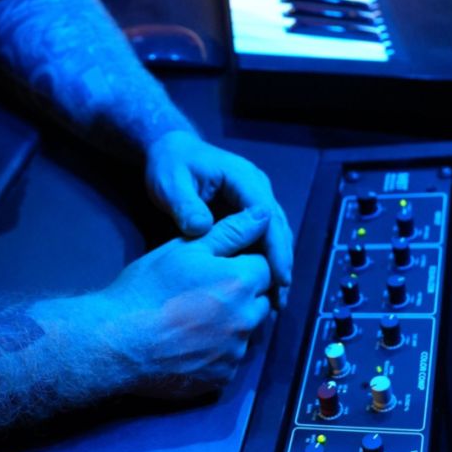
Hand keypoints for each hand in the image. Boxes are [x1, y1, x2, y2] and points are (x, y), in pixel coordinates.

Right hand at [102, 207, 273, 396]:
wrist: (119, 342)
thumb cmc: (148, 288)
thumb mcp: (185, 248)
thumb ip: (230, 232)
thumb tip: (263, 215)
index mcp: (241, 281)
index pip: (265, 266)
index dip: (243, 263)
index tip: (220, 267)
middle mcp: (246, 318)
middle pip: (261, 301)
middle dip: (244, 294)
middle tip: (208, 292)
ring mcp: (235, 352)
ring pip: (247, 331)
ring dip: (233, 324)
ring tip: (197, 319)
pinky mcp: (222, 377)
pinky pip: (231, 359)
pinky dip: (219, 351)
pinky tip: (192, 344)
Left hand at [144, 131, 292, 297]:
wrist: (170, 151)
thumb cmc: (171, 164)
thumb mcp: (172, 183)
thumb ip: (186, 206)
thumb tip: (201, 230)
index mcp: (244, 178)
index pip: (267, 215)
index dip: (275, 247)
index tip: (277, 276)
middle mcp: (257, 188)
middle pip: (278, 228)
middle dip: (281, 262)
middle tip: (281, 299)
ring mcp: (254, 200)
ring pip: (275, 235)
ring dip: (277, 265)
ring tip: (277, 300)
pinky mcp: (247, 214)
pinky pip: (261, 238)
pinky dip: (264, 261)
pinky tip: (263, 286)